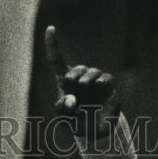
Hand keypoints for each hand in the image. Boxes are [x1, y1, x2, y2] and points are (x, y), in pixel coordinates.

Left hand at [44, 25, 120, 139]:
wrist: (95, 130)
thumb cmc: (77, 122)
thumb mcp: (63, 119)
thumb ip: (61, 110)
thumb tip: (71, 100)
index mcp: (64, 80)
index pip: (57, 59)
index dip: (53, 44)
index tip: (50, 28)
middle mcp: (79, 74)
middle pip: (72, 74)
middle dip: (72, 90)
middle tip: (76, 101)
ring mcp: (94, 77)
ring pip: (87, 76)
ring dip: (86, 91)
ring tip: (88, 101)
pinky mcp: (107, 82)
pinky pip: (103, 80)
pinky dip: (100, 90)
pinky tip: (100, 95)